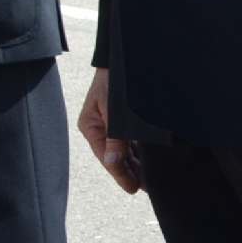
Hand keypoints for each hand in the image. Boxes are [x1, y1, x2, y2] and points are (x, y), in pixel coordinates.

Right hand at [76, 66, 141, 193]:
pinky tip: (150, 160)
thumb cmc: (118, 79)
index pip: (107, 157)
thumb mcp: (115, 109)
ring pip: (125, 150)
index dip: (121, 174)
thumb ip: (117, 136)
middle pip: (116, 156)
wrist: (128, 54)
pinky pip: (132, 140)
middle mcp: (100, 127)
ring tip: (150, 178)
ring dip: (137, 163)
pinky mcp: (124, 118)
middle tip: (147, 187)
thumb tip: (115, 162)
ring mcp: (112, 123)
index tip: (133, 188)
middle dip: (131, 171)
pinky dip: (140, 150)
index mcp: (91, 126)